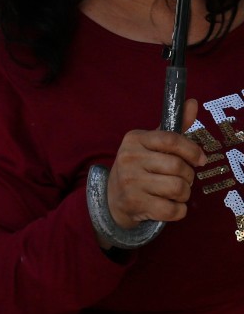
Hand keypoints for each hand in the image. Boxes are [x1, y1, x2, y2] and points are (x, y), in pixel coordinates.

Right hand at [105, 98, 206, 229]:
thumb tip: (194, 102)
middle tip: (182, 179)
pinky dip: (178, 210)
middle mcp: (128, 158)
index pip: (172, 140)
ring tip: (176, 193)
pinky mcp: (133, 203)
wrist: (112, 200)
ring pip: (178, 188)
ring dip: (184, 194)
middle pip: (178, 166)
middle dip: (188, 176)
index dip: (193, 151)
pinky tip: (171, 206)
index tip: (201, 160)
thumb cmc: (139, 169)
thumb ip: (175, 128)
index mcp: (134, 139)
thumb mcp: (152, 146)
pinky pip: (171, 209)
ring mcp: (130, 182)